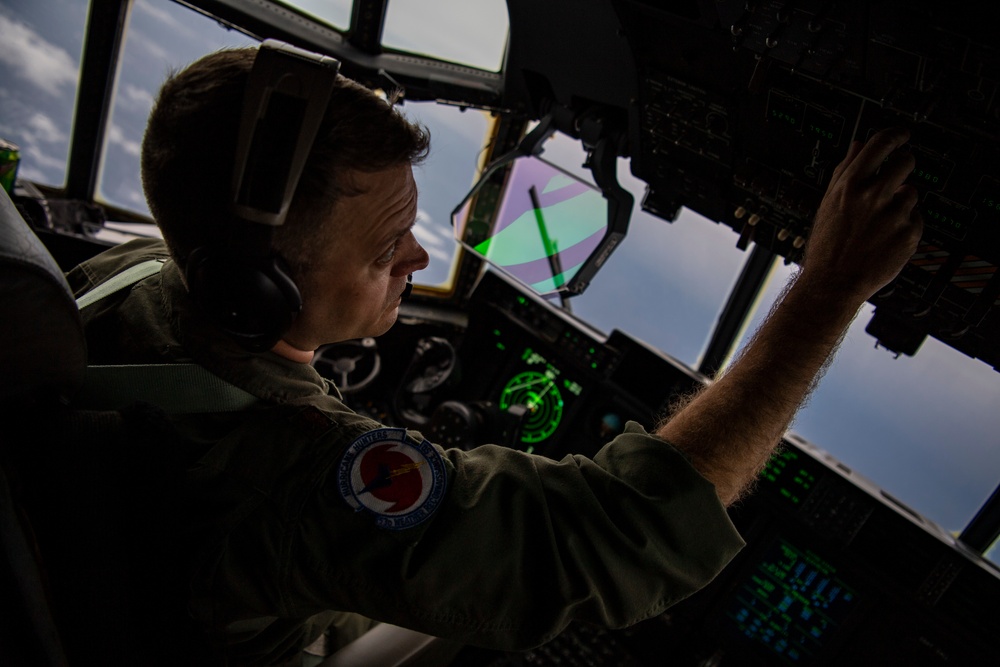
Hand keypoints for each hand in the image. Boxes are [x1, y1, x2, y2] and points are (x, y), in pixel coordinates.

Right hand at [801, 127, 923, 301]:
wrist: (833, 283)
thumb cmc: (827, 246)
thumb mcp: (828, 204)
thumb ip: (844, 171)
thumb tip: (857, 146)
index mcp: (850, 185)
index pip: (880, 144)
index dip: (895, 135)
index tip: (901, 136)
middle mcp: (874, 196)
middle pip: (906, 161)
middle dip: (904, 165)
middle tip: (896, 176)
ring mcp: (894, 214)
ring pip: (911, 193)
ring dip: (901, 202)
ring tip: (880, 221)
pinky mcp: (909, 233)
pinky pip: (916, 218)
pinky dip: (905, 225)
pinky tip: (886, 237)